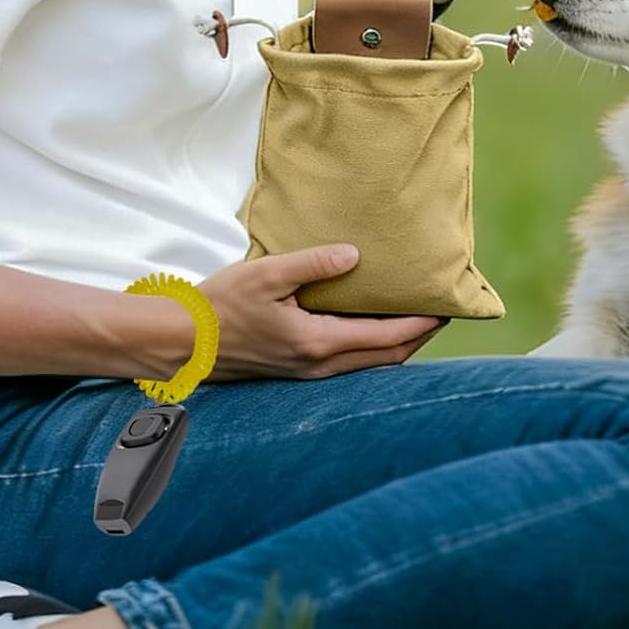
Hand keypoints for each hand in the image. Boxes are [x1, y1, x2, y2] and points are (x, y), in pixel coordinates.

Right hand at [197, 244, 448, 380]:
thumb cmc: (221, 305)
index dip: (420, 325)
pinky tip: (369, 331)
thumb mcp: (268, 273)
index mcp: (318, 343)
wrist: (183, 342)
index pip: (386, 338)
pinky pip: (347, 364)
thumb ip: (314, 263)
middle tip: (441, 315)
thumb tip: (355, 255)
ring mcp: (306, 372)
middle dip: (417, 338)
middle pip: (385, 359)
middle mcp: (319, 365)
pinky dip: (370, 349)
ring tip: (414, 322)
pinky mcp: (295, 369)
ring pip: (367, 365)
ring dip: (396, 346)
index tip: (446, 309)